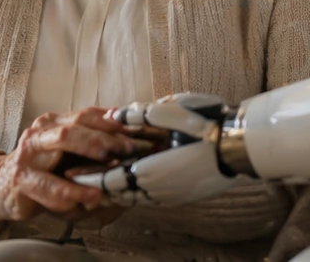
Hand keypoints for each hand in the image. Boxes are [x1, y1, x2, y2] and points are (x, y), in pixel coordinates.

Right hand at [0, 107, 154, 230]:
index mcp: (55, 123)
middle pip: (76, 123)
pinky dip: (72, 190)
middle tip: (129, 148)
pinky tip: (91, 196)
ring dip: (90, 151)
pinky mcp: (22, 178)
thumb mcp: (67, 157)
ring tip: (112, 167)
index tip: (140, 131)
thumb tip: (131, 144)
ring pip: (62, 141)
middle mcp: (41, 131)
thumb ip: (91, 148)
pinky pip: (49, 184)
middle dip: (105, 134)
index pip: (87, 114)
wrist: (2, 188)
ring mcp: (30, 152)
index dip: (114, 121)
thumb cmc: (43, 171)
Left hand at [71, 93, 236, 206]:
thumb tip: (113, 115)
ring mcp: (169, 196)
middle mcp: (156, 189)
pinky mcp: (179, 197)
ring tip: (100, 180)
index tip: (69, 173)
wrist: (239, 148)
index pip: (108, 179)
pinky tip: (132, 181)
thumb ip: (138, 115)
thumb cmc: (206, 126)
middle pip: (118, 192)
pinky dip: (134, 190)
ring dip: (116, 189)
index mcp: (149, 170)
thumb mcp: (170, 112)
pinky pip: (148, 197)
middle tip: (78, 179)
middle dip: (98, 186)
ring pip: (133, 196)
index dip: (88, 177)